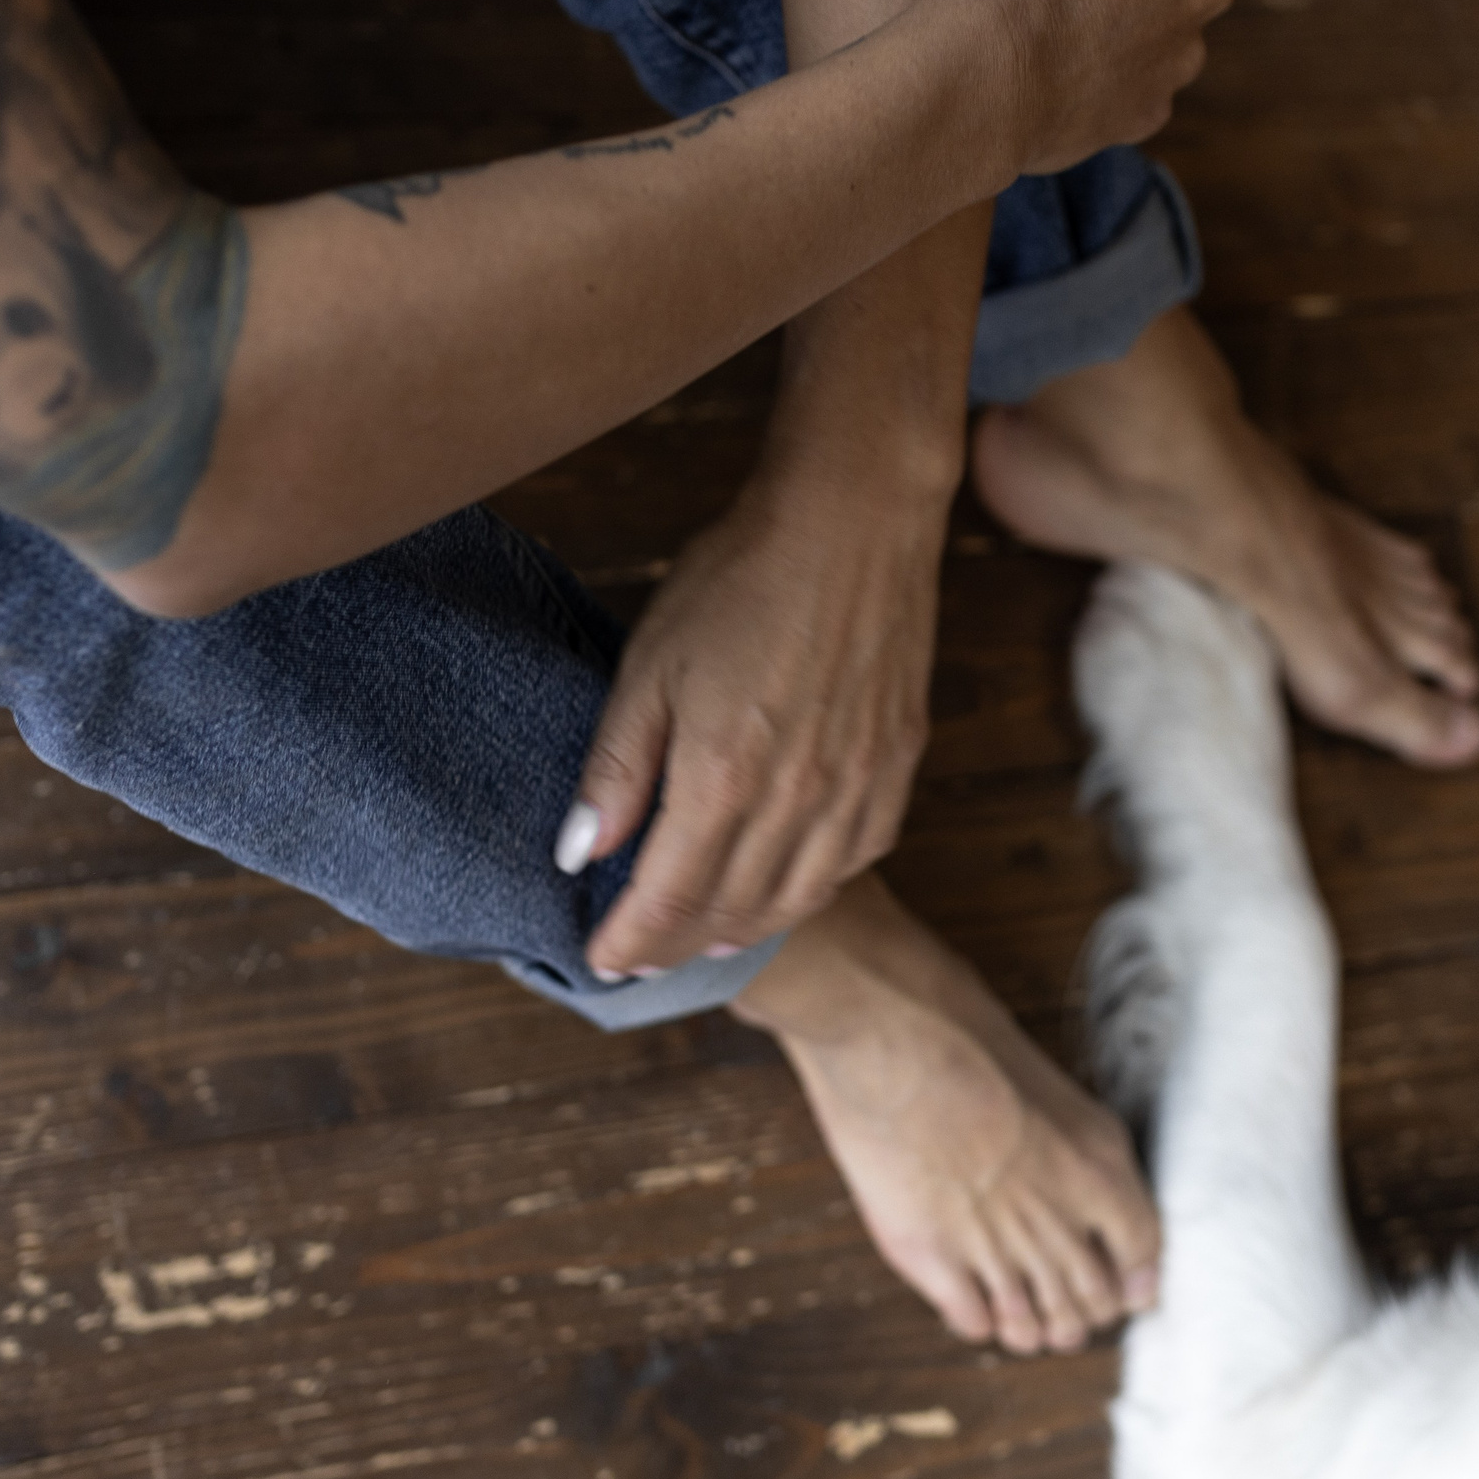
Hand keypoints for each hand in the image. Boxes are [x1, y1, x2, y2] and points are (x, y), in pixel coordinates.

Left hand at [555, 469, 945, 976]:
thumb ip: (618, 768)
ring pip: (796, 898)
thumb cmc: (740, 578)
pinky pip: (855, 859)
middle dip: (678, 945)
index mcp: (723, 780)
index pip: (667, 900)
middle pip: (730, 912)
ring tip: (707, 938)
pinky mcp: (898, 765)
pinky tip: (789, 884)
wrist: (853, 520)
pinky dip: (813, 888)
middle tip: (644, 955)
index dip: (631, 941)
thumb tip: (581, 853)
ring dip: (745, 928)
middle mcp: (797, 801)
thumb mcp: (649, 664)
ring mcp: (856, 787)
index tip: (603, 959)